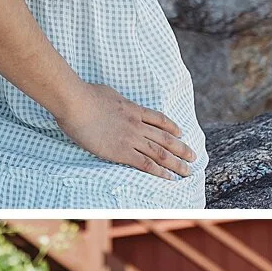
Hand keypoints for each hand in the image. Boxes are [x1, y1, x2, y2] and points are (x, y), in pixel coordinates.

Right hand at [59, 79, 193, 178]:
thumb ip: (115, 101)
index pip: (159, 120)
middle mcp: (137, 125)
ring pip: (160, 153)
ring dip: (176, 163)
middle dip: (182, 149)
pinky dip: (159, 172)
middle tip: (194, 157)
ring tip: (188, 171)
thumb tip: (114, 101)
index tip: (181, 133)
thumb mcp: (108, 93)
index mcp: (134, 109)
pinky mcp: (121, 151)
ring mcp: (131, 138)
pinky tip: (169, 178)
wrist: (77, 103)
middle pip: (166, 138)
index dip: (172, 127)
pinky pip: (146, 163)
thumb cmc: (86, 95)